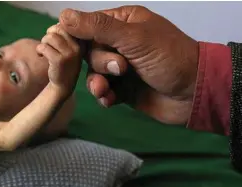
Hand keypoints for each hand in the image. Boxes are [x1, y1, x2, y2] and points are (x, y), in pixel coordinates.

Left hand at [36, 24, 81, 97]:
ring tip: (44, 51)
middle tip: (47, 44)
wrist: (63, 85)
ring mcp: (70, 54)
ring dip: (43, 42)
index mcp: (82, 41)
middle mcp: (78, 47)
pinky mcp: (59, 61)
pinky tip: (41, 56)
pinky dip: (39, 50)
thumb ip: (66, 35)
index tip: (55, 38)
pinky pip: (44, 47)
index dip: (57, 29)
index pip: (67, 25)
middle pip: (58, 28)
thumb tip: (57, 23)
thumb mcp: (70, 48)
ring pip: (50, 37)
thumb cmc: (64, 63)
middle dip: (48, 34)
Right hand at [59, 6, 198, 123]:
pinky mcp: (122, 88)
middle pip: (90, 52)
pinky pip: (103, 90)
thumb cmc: (167, 57)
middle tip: (122, 68)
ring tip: (107, 90)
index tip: (70, 49)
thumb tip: (63, 15)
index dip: (77, 37)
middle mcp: (119, 43)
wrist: (193, 93)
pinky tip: (109, 100)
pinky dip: (104, 96)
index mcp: (122, 23)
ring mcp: (121, 67)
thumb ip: (98, 27)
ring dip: (98, 82)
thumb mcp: (133, 37)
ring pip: (94, 73)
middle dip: (101, 62)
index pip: (88, 26)